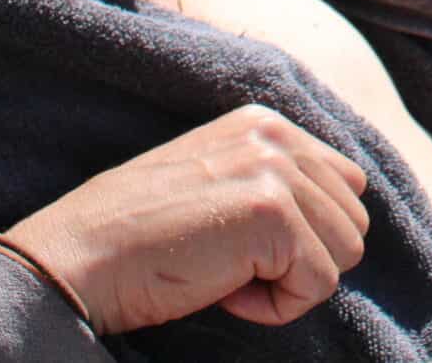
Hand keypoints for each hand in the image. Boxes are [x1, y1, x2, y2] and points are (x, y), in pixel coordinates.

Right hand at [3, 104, 370, 332]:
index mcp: (264, 123)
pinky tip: (222, 290)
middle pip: (351, 221)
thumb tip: (343, 215)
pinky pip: (319, 285)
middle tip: (230, 263)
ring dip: (289, 282)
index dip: (304, 234)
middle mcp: (275, 135)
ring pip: (344, 254)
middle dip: (301, 259)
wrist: (80, 260)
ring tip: (225, 272)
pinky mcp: (273, 213)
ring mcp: (276, 170)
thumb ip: (275, 181)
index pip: (345, 185)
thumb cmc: (139, 238)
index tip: (240, 244)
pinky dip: (276, 308)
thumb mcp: (215, 183)